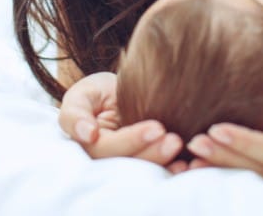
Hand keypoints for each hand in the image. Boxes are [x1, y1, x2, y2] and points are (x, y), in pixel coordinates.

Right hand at [58, 71, 182, 164]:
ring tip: (181, 146)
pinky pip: (158, 171)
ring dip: (164, 162)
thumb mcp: (84, 93)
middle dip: (153, 154)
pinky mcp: (147, 162)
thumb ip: (76, 113)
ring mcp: (128, 163)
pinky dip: (172, 170)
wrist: (124, 92)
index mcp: (90, 147)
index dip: (132, 141)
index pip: (109, 149)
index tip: (157, 128)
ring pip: (144, 170)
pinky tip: (186, 164)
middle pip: (129, 164)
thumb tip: (88, 135)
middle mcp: (108, 162)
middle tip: (175, 140)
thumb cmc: (98, 92)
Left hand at [181, 87, 262, 176]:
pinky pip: (245, 179)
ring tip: (190, 155)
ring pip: (249, 178)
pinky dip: (220, 173)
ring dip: (219, 168)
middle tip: (195, 141)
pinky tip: (194, 165)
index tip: (217, 128)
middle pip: (258, 170)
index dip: (247, 142)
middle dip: (225, 158)